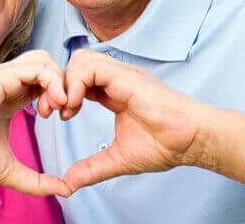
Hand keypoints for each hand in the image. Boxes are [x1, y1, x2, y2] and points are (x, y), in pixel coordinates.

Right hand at [0, 50, 70, 196]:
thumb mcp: (11, 171)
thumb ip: (37, 182)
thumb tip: (65, 191)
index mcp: (11, 99)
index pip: (43, 84)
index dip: (59, 97)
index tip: (61, 118)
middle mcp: (9, 84)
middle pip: (48, 67)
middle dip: (63, 85)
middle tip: (62, 111)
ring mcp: (6, 77)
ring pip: (44, 60)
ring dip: (59, 81)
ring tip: (58, 105)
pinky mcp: (3, 75)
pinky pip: (38, 68)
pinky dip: (53, 82)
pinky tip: (53, 103)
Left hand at [59, 49, 219, 192]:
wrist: (192, 140)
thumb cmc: (166, 146)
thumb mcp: (118, 159)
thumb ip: (92, 169)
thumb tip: (68, 184)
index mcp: (114, 92)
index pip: (78, 80)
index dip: (62, 94)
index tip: (57, 117)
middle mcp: (116, 79)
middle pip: (74, 65)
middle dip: (56, 85)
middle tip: (51, 112)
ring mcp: (121, 75)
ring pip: (79, 60)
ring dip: (64, 83)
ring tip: (65, 110)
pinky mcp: (125, 76)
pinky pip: (89, 67)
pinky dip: (75, 83)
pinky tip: (75, 105)